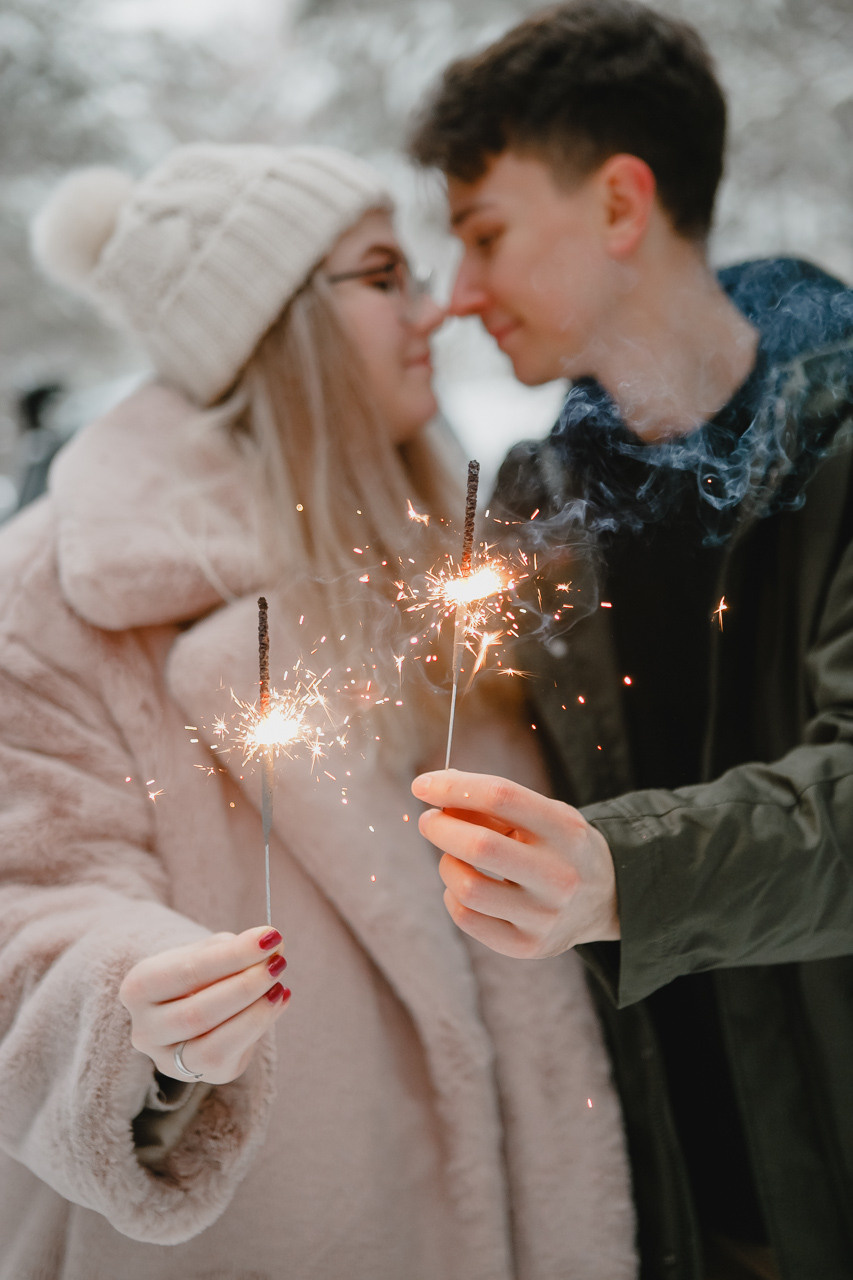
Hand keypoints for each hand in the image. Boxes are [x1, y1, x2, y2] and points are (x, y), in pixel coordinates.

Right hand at [119, 926, 290, 1084]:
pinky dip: (258, 1028)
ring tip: (279, 986)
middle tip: (278, 962)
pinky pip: (228, 1057)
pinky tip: (278, 1001)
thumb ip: (235, 949)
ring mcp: (167, 1059)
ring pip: (212, 1046)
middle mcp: (145, 1029)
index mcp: (138, 988)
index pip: (187, 971)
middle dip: (245, 986)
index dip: (233, 956)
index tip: (270, 936)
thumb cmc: (198, 972)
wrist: (186, 1004)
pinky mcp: (196, 1074)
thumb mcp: (208, 951)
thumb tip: (273, 945)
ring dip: (254, 1013)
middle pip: (198, 1013)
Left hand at [411, 770, 619, 957]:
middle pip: (479, 846)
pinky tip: (463, 886)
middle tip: (429, 821)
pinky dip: (452, 895)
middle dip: (440, 827)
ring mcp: (544, 915)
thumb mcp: (542, 814)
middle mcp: (559, 874)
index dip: (453, 787)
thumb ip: (493, 804)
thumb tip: (436, 791)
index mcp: (565, 830)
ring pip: (467, 887)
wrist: (606, 898)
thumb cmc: (558, 845)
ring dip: (446, 863)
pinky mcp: (528, 946)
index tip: (422, 784)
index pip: (501, 797)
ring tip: (452, 856)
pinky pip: (466, 918)